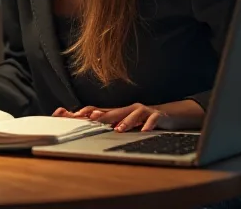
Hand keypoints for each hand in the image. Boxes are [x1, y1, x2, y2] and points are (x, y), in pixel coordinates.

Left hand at [53, 100, 203, 131]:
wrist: (168, 115)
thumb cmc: (141, 119)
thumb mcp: (123, 122)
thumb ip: (108, 123)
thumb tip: (88, 125)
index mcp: (118, 111)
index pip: (98, 110)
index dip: (85, 112)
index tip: (73, 115)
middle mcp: (128, 109)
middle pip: (113, 111)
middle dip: (103, 116)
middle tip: (93, 119)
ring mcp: (143, 111)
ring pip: (133, 115)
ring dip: (126, 122)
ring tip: (119, 129)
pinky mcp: (157, 116)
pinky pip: (153, 119)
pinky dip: (149, 125)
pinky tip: (145, 130)